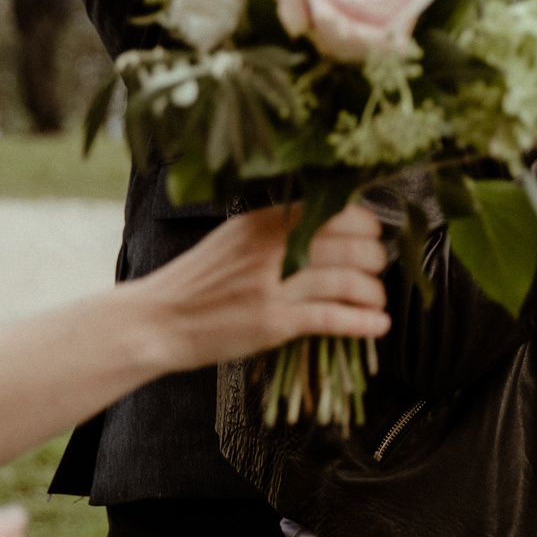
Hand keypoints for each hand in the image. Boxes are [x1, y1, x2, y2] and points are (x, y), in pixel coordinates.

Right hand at [130, 202, 390, 373]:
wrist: (159, 320)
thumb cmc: (199, 280)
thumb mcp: (235, 238)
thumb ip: (276, 227)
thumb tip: (328, 223)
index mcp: (264, 221)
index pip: (334, 211)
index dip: (365, 223)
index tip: (374, 234)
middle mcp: (272, 247)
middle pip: (350, 245)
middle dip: (375, 258)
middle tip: (377, 269)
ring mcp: (274, 285)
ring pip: (347, 281)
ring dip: (373, 292)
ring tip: (377, 300)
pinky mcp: (273, 323)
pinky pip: (332, 318)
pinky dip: (362, 322)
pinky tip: (377, 326)